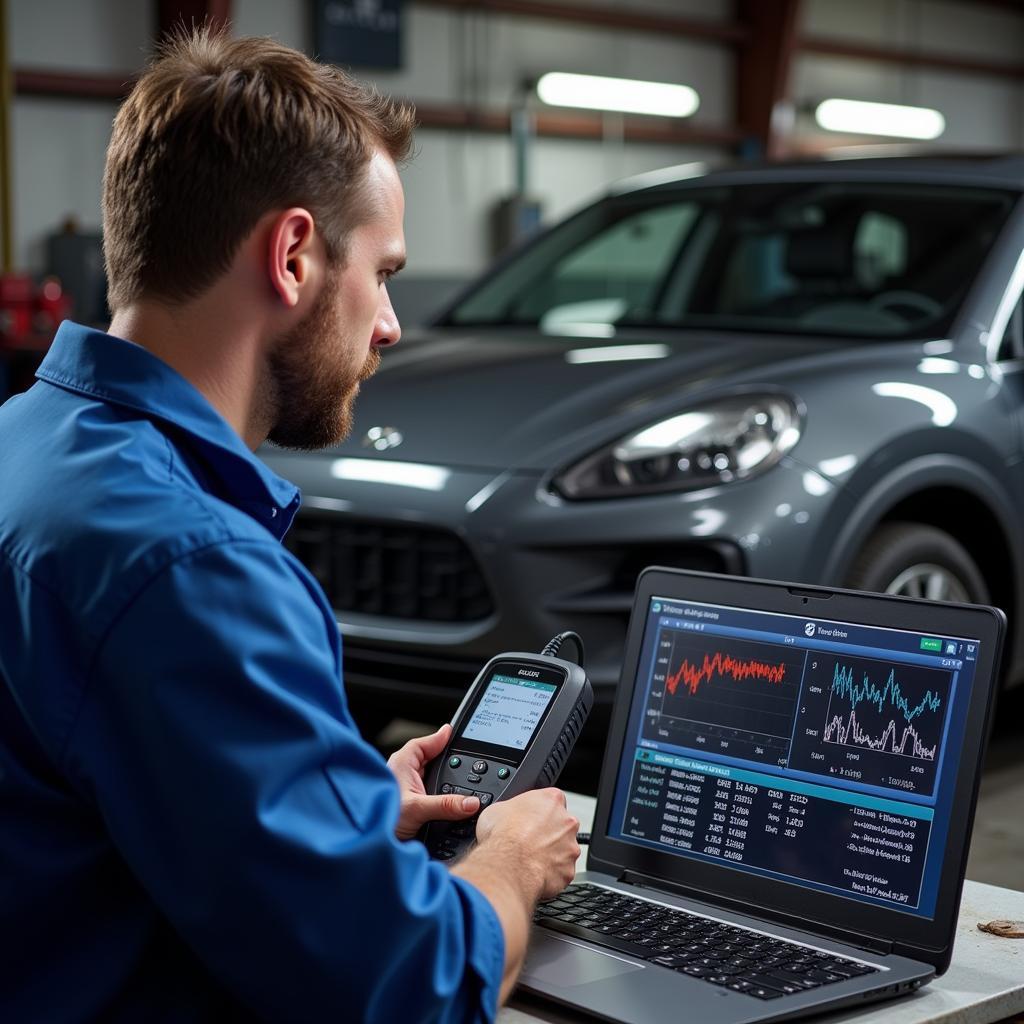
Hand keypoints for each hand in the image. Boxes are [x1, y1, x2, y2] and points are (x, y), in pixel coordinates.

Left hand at [387, 723, 479, 840]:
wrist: (369, 846)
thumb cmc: (378, 818)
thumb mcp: (417, 809)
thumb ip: (446, 804)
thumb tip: (471, 802)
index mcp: (401, 763)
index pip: (423, 744)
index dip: (439, 738)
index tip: (453, 732)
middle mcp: (403, 774)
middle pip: (430, 761)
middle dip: (445, 762)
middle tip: (464, 762)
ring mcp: (406, 791)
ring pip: (430, 779)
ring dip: (442, 782)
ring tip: (460, 783)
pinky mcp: (410, 806)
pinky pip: (429, 795)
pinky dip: (439, 797)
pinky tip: (448, 804)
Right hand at [475, 788, 579, 900]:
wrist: (507, 866)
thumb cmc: (503, 836)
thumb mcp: (496, 809)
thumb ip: (510, 809)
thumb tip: (504, 815)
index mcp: (552, 800)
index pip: (552, 800)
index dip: (539, 812)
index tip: (530, 820)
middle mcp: (567, 822)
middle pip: (562, 825)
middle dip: (549, 833)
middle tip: (529, 841)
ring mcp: (570, 847)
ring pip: (564, 851)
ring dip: (551, 855)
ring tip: (529, 860)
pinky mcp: (568, 871)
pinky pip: (561, 872)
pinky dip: (550, 874)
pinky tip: (533, 873)